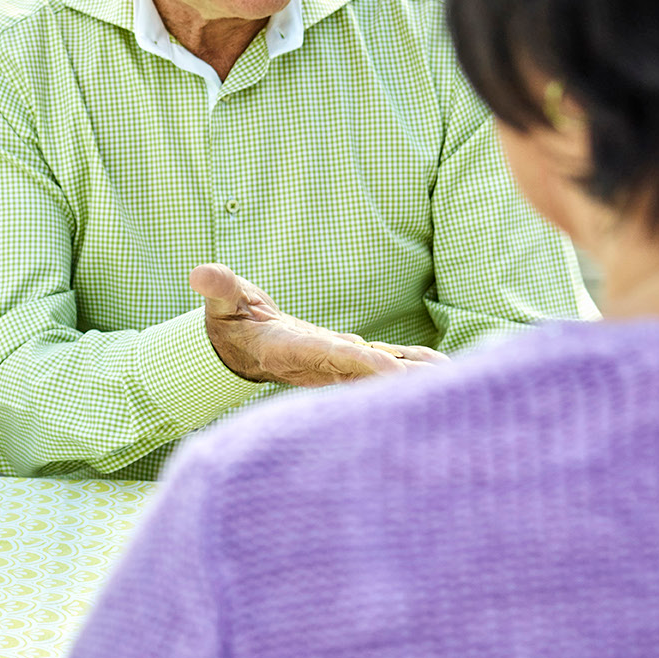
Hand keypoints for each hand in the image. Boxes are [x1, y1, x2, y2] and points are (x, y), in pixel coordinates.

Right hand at [189, 264, 446, 388]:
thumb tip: (201, 273)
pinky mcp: (350, 361)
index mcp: (294, 351)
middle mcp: (321, 365)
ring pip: (382, 374)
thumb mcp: (221, 305)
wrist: (240, 353)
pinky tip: (445, 368)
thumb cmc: (230, 326)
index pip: (330, 357)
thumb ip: (219, 289)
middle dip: (402, 381)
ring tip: (457, 379)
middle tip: (443, 384)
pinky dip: (414, 366)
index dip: (360, 364)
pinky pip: (387, 365)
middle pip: (367, 376)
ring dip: (417, 377)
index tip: (391, 372)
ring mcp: (339, 366)